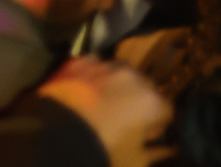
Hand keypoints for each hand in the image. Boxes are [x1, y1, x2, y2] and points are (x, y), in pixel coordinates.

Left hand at [36, 58, 170, 166]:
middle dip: (136, 102)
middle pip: (143, 88)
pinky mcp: (77, 62)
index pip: (166, 110)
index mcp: (150, 100)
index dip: (156, 125)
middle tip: (122, 122)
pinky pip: (91, 68)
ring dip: (115, 87)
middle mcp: (131, 76)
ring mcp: (103, 65)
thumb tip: (162, 149)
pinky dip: (90, 79)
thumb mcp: (135, 162)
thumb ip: (153, 153)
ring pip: (117, 75)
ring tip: (100, 106)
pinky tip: (81, 94)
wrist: (55, 139)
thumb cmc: (103, 153)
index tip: (145, 136)